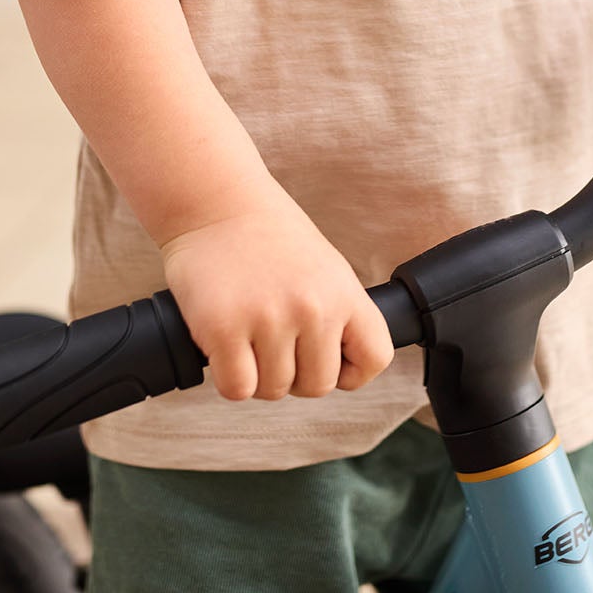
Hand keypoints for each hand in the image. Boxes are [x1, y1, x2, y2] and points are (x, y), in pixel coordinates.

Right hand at [160, 178, 394, 401]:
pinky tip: (227, 346)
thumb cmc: (268, 238)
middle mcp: (312, 308)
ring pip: (274, 390)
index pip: (375, 358)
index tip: (326, 356)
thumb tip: (342, 369)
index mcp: (344, 292)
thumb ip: (338, 314)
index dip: (350, 370)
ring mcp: (268, 319)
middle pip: (318, 386)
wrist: (217, 202)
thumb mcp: (325, 268)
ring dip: (258, 374)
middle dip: (295, 374)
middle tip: (274, 341)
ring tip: (248, 333)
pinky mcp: (224, 329)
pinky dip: (230, 378)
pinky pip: (238, 389)